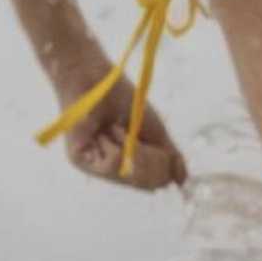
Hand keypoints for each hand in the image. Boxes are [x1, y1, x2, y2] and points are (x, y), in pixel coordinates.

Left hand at [50, 36, 187, 192]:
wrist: (96, 76)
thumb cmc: (122, 99)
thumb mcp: (155, 131)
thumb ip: (170, 157)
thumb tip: (182, 183)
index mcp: (130, 165)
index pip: (155, 182)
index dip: (164, 167)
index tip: (160, 145)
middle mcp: (112, 170)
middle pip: (147, 184)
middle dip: (150, 157)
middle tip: (135, 133)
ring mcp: (95, 168)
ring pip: (131, 176)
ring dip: (132, 148)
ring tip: (118, 127)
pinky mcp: (79, 160)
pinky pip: (113, 166)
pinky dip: (117, 146)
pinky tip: (107, 131)